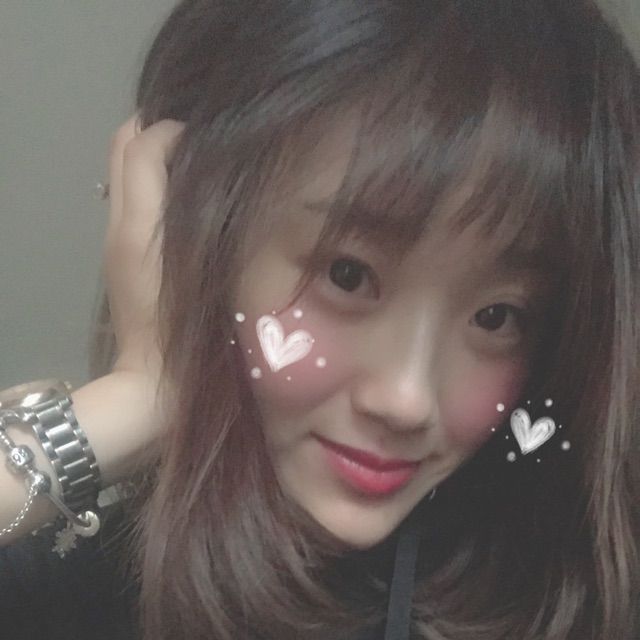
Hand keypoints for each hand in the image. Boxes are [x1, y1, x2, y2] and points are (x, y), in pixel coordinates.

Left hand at [105, 116, 184, 375]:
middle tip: (198, 138)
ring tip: (196, 161)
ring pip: (124, 172)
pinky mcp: (123, 254)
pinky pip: (131, 199)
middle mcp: (119, 222)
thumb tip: (198, 163)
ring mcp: (117, 238)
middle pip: (122, 148)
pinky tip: (186, 197)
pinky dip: (153, 182)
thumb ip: (195, 214)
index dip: (172, 129)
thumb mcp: (197, 268)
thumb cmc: (186, 325)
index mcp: (137, 222)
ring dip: (154, 155)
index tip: (210, 137)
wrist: (154, 379)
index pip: (140, 144)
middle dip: (154, 130)